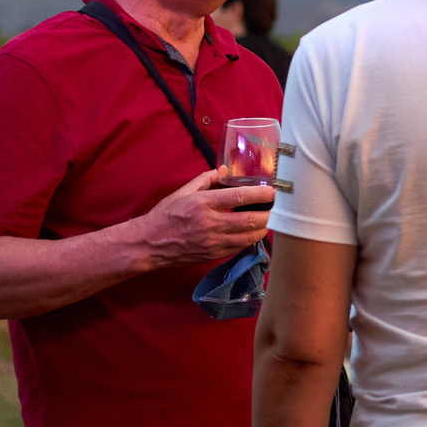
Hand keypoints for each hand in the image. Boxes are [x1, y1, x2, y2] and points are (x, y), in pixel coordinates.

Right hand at [141, 170, 276, 267]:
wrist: (149, 244)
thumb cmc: (166, 215)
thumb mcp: (183, 192)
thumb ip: (206, 179)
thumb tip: (225, 170)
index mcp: (203, 203)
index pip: (240, 197)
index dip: (262, 194)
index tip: (275, 191)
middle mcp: (211, 223)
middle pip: (251, 220)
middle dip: (269, 214)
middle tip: (277, 207)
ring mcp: (213, 242)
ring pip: (250, 237)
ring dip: (263, 228)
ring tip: (268, 219)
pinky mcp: (214, 255)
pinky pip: (240, 248)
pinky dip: (250, 240)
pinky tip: (252, 232)